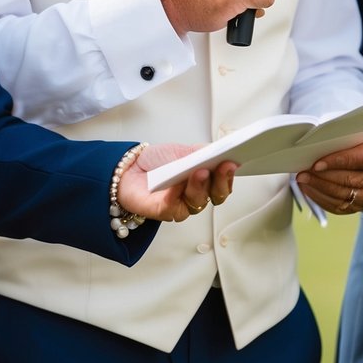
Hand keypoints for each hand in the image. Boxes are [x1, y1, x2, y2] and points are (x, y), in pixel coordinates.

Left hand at [117, 143, 237, 222]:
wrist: (129, 168)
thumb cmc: (157, 162)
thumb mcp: (182, 151)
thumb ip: (201, 153)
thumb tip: (219, 151)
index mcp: (204, 182)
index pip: (223, 184)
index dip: (229, 175)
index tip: (233, 161)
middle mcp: (195, 196)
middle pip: (215, 196)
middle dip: (220, 181)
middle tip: (222, 166)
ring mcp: (181, 205)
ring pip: (197, 202)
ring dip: (199, 186)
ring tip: (199, 172)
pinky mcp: (164, 211)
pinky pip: (173, 205)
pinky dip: (176, 193)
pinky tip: (177, 183)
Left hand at [296, 134, 362, 214]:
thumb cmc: (358, 140)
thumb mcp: (356, 132)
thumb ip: (344, 136)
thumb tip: (319, 140)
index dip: (339, 161)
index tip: (318, 163)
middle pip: (351, 180)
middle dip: (323, 177)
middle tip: (304, 172)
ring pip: (344, 195)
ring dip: (319, 188)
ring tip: (303, 179)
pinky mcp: (361, 205)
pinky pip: (340, 207)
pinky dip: (321, 199)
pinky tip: (309, 189)